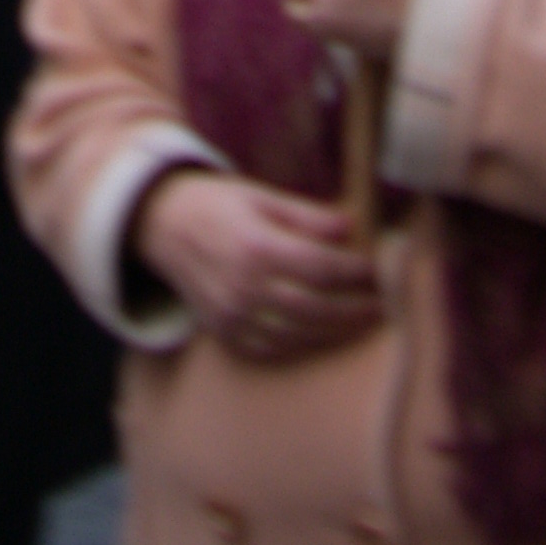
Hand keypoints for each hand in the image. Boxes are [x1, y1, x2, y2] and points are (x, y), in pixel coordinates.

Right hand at [130, 167, 380, 362]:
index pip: (320, 267)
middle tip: (382, 306)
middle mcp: (244, 286)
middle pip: (314, 308)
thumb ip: (307, 215)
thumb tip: (352, 225)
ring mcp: (233, 315)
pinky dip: (302, 345)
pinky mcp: (225, 332)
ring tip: (361, 322)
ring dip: (334, 332)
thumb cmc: (218, 204)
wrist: (163, 226)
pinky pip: (272, 349)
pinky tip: (322, 336)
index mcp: (256, 246)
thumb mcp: (261, 195)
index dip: (354, 271)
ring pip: (296, 335)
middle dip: (353, 309)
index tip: (377, 269)